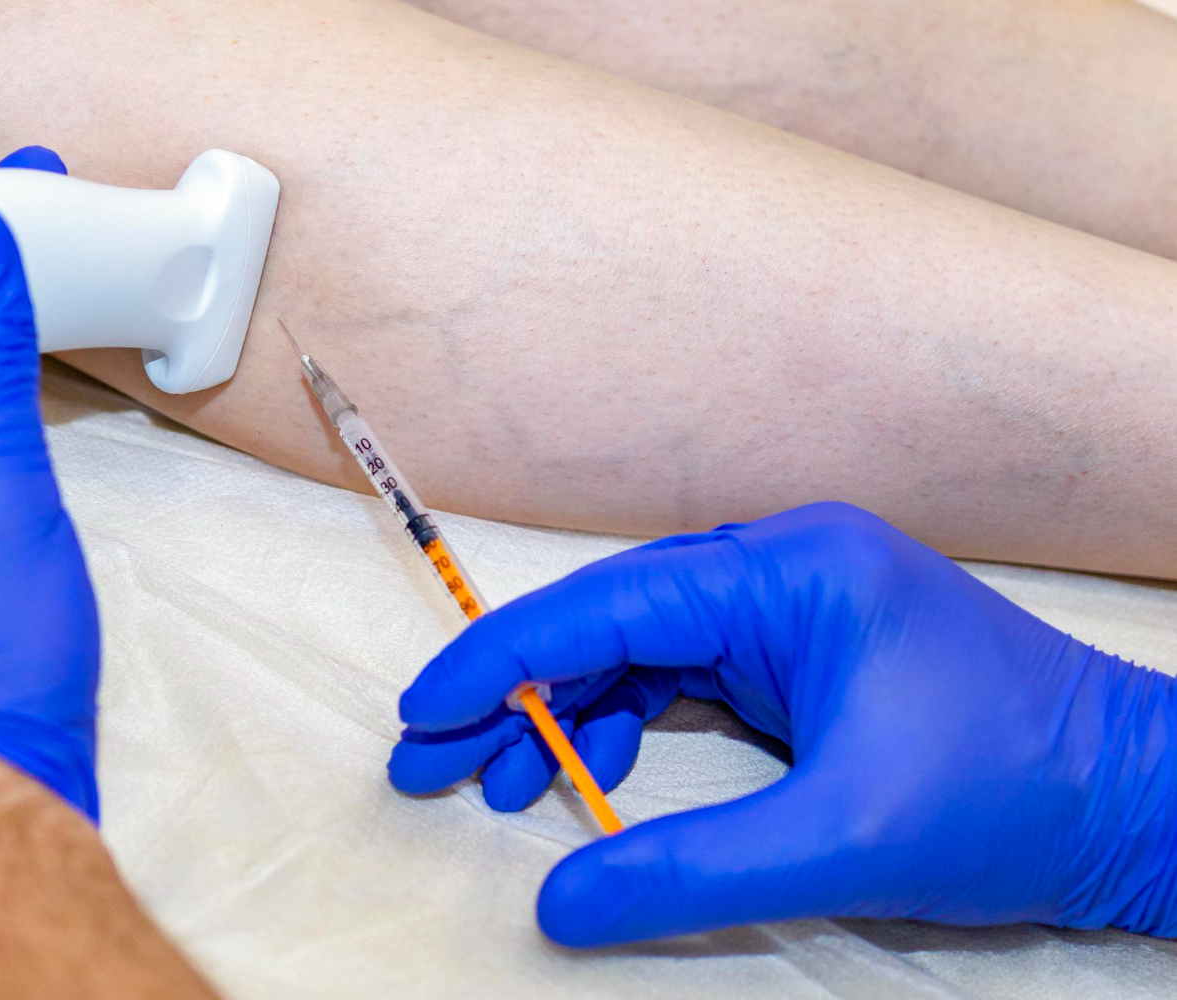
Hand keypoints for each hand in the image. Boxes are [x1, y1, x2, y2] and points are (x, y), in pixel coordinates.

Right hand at [390, 502, 1176, 943]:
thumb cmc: (1012, 797)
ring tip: (489, 785)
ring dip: (558, 716)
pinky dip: (620, 728)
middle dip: (514, 693)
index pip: (611, 603)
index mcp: (790, 572)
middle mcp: (778, 571)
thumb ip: (686, 872)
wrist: (1136, 804)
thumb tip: (554, 903)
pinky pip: (681, 681)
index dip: (505, 657)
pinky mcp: (798, 657)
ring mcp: (788, 611)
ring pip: (635, 653)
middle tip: (425, 761)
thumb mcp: (838, 842)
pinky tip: (581, 778)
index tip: (425, 711)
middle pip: (608, 623)